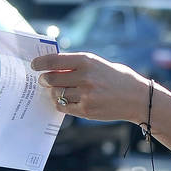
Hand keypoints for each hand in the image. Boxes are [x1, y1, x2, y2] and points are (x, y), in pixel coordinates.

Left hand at [31, 52, 150, 122]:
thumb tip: (52, 66)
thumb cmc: (115, 77)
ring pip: (56, 93)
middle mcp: (85, 77)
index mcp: (86, 60)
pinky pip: (63, 106)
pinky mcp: (86, 110)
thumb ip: (76, 65)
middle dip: (44, 79)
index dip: (40, 63)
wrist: (136, 97)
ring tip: (56, 90)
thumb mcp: (97, 64)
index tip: (34, 65)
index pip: (54, 60)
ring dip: (53, 92)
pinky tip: (65, 100)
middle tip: (43, 80)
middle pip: (51, 78)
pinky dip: (60, 103)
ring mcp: (85, 95)